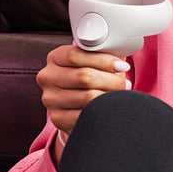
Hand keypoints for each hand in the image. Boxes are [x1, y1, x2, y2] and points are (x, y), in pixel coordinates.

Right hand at [37, 44, 131, 159]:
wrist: (78, 104)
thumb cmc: (91, 76)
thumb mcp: (93, 61)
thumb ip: (104, 54)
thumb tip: (121, 56)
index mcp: (55, 58)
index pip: (75, 55)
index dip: (103, 60)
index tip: (122, 66)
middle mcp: (48, 77)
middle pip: (84, 77)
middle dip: (111, 80)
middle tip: (124, 84)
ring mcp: (50, 98)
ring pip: (88, 97)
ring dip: (110, 96)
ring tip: (119, 95)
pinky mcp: (57, 118)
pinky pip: (86, 115)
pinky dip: (102, 111)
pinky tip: (108, 107)